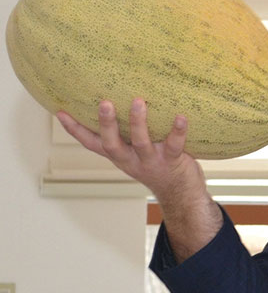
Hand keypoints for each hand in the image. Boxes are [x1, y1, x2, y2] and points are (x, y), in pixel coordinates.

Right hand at [56, 98, 202, 201]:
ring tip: (138, 101)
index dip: (75, 130)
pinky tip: (180, 117)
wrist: (182, 194)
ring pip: (141, 143)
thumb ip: (129, 134)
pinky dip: (178, 131)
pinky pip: (174, 146)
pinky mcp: (172, 162)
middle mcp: (132, 160)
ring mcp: (151, 162)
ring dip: (138, 122)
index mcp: (120, 156)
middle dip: (106, 125)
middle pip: (112, 144)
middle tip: (104, 103)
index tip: (60, 112)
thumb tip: (125, 98)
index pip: (92, 144)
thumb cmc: (160, 165)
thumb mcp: (138, 152)